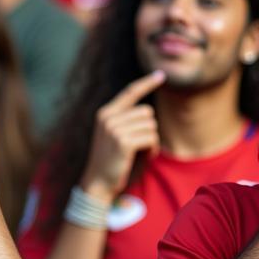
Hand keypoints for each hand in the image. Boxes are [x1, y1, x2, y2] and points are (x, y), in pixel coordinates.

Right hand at [79, 71, 164, 203]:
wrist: (98, 183)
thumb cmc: (113, 161)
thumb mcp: (117, 136)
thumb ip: (128, 122)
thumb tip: (149, 112)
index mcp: (106, 113)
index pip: (129, 92)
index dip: (146, 83)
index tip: (160, 75)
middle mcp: (109, 117)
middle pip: (147, 112)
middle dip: (150, 130)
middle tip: (142, 146)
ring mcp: (114, 128)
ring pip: (151, 126)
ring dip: (152, 141)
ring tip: (141, 153)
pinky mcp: (123, 141)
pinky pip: (151, 138)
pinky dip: (153, 149)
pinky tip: (145, 157)